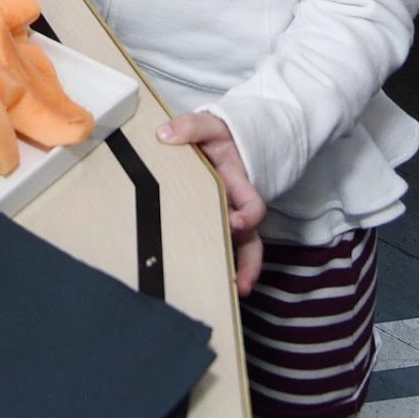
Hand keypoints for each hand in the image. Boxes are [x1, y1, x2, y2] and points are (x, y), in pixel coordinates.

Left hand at [157, 112, 266, 295]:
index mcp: (237, 182)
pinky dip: (216, 262)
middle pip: (251, 239)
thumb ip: (190, 126)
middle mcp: (236, 205)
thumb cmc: (217, 136)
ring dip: (240, 271)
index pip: (252, 203)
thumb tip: (166, 134)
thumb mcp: (208, 124)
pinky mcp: (215, 222)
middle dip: (247, 261)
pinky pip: (220, 245)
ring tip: (232, 292)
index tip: (236, 222)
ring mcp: (228, 216)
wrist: (220, 139)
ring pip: (241, 249)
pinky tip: (204, 280)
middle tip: (237, 280)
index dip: (249, 215)